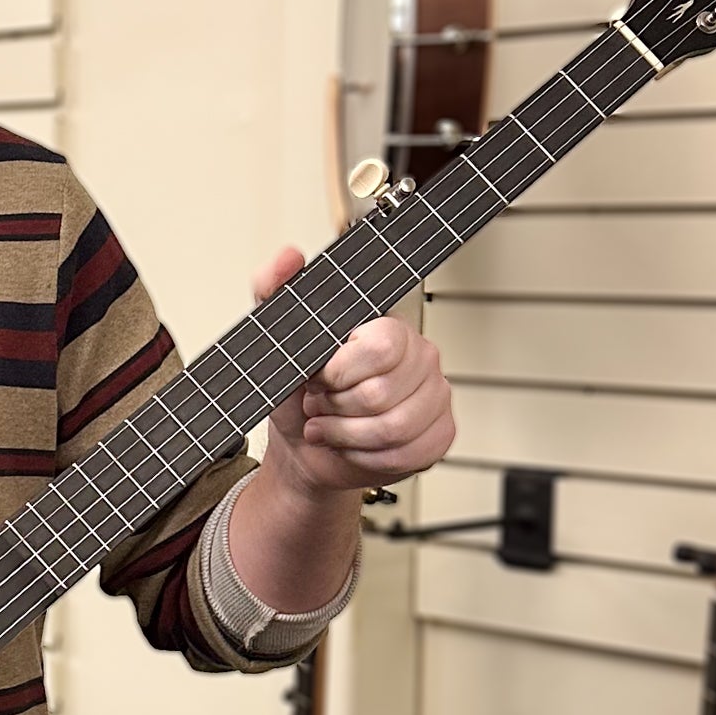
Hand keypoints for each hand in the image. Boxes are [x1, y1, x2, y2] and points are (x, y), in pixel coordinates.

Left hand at [253, 246, 454, 497]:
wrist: (306, 450)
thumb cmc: (299, 398)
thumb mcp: (280, 345)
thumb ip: (275, 293)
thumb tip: (287, 257)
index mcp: (389, 330)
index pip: (380, 347)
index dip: (338, 372)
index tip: (319, 376)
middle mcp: (420, 359)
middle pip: (379, 394)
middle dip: (335, 407)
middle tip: (322, 403)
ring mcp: (436, 398)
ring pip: (391, 429)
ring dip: (345, 435)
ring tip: (330, 424)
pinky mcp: (439, 435)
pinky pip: (405, 453)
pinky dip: (365, 457)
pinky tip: (353, 446)